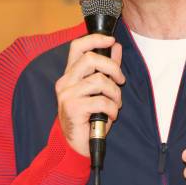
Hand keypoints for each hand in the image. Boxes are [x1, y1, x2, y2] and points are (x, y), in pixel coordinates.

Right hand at [55, 34, 125, 156]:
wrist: (77, 145)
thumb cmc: (88, 117)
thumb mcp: (99, 89)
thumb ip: (107, 67)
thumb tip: (115, 47)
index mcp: (70, 74)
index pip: (78, 46)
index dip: (95, 39)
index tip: (111, 40)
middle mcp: (65, 82)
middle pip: (91, 59)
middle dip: (113, 68)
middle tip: (120, 81)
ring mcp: (67, 94)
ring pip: (99, 80)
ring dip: (114, 93)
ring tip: (115, 104)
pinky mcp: (73, 108)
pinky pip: (101, 101)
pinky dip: (112, 109)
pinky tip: (110, 115)